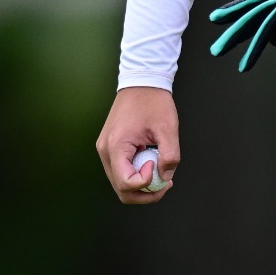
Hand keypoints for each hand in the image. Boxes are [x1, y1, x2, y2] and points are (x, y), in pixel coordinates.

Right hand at [96, 86, 180, 203]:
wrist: (141, 82)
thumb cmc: (153, 101)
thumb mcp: (167, 128)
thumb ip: (170, 156)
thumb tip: (165, 177)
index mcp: (116, 146)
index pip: (126, 183)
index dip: (146, 183)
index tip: (158, 164)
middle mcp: (105, 151)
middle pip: (121, 189)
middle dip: (145, 192)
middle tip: (165, 183)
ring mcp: (105, 150)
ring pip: (121, 182)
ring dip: (142, 184)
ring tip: (160, 172)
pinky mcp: (110, 147)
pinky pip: (121, 170)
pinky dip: (136, 173)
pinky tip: (151, 163)